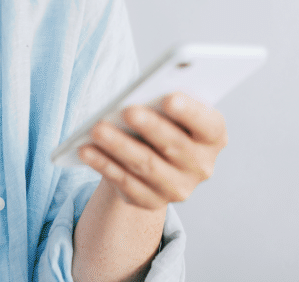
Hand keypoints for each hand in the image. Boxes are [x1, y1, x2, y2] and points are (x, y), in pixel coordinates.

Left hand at [77, 92, 227, 210]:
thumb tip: (137, 98)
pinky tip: (85, 150)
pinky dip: (103, 164)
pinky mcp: (151, 200)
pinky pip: (124, 181)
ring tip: (96, 129)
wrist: (155, 158)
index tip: (169, 97)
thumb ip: (164, 102)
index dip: (190, 112)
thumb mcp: (171, 109)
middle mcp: (202, 166)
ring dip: (119, 146)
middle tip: (126, 110)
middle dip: (149, 127)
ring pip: (145, 165)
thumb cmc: (164, 119)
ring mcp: (178, 188)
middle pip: (173, 146)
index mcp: (213, 137)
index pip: (208, 125)